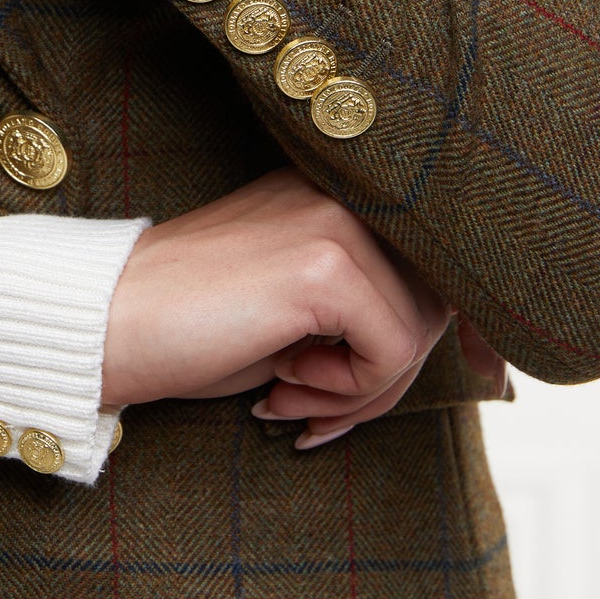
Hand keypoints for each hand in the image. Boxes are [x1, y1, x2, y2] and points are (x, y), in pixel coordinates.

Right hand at [102, 168, 455, 448]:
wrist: (105, 328)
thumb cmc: (187, 331)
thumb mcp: (292, 313)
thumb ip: (365, 312)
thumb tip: (472, 358)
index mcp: (330, 191)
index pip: (440, 253)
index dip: (480, 322)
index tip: (494, 375)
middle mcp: (339, 192)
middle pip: (433, 300)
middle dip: (387, 378)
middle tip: (314, 408)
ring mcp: (334, 221)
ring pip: (417, 331)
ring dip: (363, 389)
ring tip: (286, 392)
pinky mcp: (324, 264)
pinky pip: (391, 351)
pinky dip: (348, 390)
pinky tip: (282, 384)